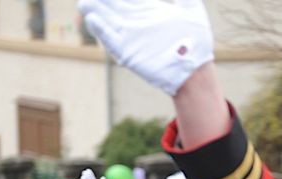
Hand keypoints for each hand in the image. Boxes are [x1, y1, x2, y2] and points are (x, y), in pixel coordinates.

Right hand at [78, 0, 214, 95]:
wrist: (195, 70)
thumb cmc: (197, 41)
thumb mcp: (192, 9)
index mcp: (149, 9)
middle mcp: (137, 22)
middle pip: (112, 5)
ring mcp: (131, 37)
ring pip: (107, 20)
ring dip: (95, 10)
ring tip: (85, 4)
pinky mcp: (128, 53)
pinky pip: (111, 40)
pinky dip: (101, 30)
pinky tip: (93, 19)